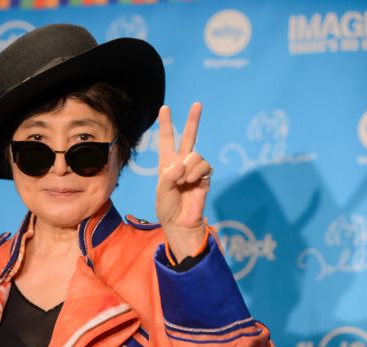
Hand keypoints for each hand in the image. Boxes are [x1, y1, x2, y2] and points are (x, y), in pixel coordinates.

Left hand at [156, 103, 212, 261]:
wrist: (180, 222)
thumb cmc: (166, 208)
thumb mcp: (161, 191)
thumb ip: (169, 176)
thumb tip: (182, 164)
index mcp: (167, 163)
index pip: (167, 139)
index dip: (166, 124)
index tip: (165, 108)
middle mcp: (181, 162)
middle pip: (189, 137)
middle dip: (193, 121)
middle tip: (197, 104)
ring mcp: (194, 169)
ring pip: (197, 155)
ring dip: (188, 168)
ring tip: (183, 182)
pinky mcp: (205, 177)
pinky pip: (204, 166)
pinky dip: (197, 173)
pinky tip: (192, 183)